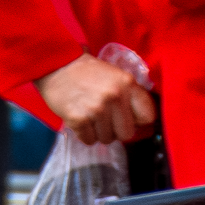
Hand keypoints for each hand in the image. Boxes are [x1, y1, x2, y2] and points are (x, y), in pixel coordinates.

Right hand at [39, 53, 155, 143]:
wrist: (56, 65)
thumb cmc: (87, 72)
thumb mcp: (115, 76)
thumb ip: (130, 96)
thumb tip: (141, 125)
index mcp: (127, 84)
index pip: (147, 116)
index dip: (137, 119)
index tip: (128, 117)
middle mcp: (114, 96)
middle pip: (127, 133)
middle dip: (116, 130)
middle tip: (105, 119)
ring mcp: (96, 109)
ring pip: (107, 139)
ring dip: (98, 132)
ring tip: (89, 116)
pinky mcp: (78, 119)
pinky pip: (89, 140)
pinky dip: (84, 134)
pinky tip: (80, 119)